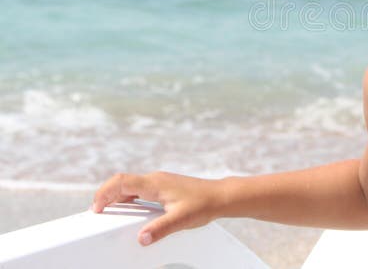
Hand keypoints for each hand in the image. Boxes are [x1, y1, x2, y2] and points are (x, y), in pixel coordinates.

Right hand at [92, 171, 224, 245]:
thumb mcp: (181, 220)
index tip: (96, 209)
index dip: (104, 193)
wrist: (220, 196)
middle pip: (122, 182)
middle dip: (106, 195)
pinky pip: (139, 189)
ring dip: (116, 196)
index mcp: (155, 183)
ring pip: (130, 185)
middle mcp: (155, 179)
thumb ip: (160, 229)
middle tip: (97, 213)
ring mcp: (159, 181)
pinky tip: (129, 209)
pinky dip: (128, 197)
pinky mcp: (164, 186)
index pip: (121, 182)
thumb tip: (141, 238)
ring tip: (108, 212)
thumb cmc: (203, 205)